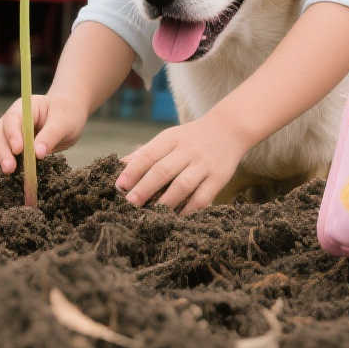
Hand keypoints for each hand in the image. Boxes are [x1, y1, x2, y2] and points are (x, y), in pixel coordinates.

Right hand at [0, 92, 85, 172]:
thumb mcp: (63, 123)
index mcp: (25, 107)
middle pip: (0, 133)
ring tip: (9, 172)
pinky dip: (8, 164)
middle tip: (9, 168)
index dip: (12, 134)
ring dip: (2, 159)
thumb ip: (50, 136)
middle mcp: (14, 119)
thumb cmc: (66, 115)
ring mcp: (12, 132)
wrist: (68, 117)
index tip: (19, 149)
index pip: (13, 119)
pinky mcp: (14, 146)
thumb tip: (37, 154)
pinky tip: (14, 176)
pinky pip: (7, 154)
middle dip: (3, 151)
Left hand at [115, 112, 251, 213]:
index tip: (119, 186)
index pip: (149, 154)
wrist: (229, 129)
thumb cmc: (191, 138)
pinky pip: (202, 197)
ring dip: (165, 201)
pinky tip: (176, 218)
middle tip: (129, 204)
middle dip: (144, 188)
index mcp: (171, 139)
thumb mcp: (169, 138)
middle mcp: (187, 151)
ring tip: (151, 214)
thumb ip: (147, 152)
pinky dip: (188, 210)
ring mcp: (204, 165)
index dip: (132, 170)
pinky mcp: (218, 178)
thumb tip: (120, 165)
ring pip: (182, 185)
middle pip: (163, 170)